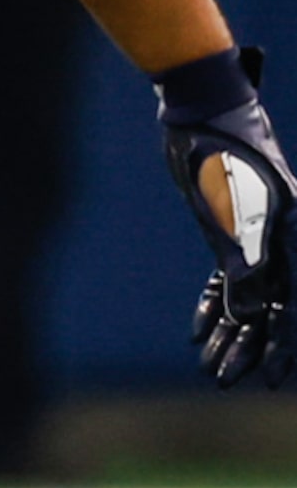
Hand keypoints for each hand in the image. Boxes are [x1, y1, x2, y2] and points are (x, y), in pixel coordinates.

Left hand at [157, 46, 295, 387]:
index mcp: (295, 234)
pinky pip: (229, 278)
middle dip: (257, 348)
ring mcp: (258, 235)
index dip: (286, 343)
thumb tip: (248, 311)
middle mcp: (283, 240)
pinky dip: (215, 305)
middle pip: (276, 308)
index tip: (275, 376)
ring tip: (212, 372)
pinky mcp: (231, 229)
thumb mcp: (230, 205)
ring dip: (232, 336)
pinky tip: (200, 332)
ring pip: (251, 298)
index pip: (295, 303)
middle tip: (234, 383)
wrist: (203, 104)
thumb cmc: (221, 148)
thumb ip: (244, 257)